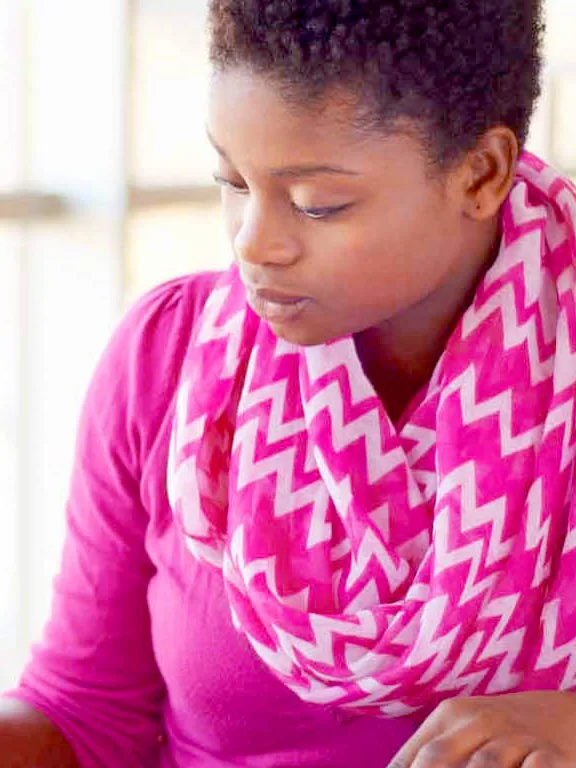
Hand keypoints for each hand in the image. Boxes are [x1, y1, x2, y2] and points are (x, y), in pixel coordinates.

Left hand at [387, 692, 575, 767]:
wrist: (562, 715)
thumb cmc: (499, 731)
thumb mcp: (464, 731)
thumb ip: (429, 753)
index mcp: (450, 715)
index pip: (415, 755)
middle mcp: (479, 721)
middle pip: (438, 757)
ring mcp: (515, 737)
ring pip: (483, 767)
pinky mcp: (549, 754)